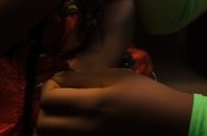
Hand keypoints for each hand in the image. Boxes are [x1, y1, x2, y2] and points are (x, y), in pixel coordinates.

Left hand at [36, 69, 191, 134]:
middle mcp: (84, 128)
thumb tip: (58, 78)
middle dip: (45, 106)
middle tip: (60, 94)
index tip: (61, 79)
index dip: (49, 86)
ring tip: (64, 110)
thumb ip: (85, 78)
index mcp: (92, 104)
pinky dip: (60, 132)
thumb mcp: (117, 76)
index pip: (49, 99)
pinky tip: (72, 121)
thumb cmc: (144, 93)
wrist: (164, 121)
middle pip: (42, 123)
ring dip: (49, 122)